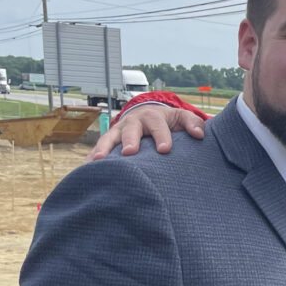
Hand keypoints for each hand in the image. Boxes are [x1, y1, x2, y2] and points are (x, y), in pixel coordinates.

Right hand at [88, 105, 204, 159]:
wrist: (148, 115)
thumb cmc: (169, 122)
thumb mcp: (182, 118)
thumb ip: (193, 124)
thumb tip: (200, 135)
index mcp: (153, 117)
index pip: (158, 126)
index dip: (161, 136)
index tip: (164, 149)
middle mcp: (133, 122)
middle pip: (130, 130)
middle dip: (130, 140)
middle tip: (131, 152)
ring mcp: (118, 132)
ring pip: (109, 139)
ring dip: (104, 149)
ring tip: (98, 161)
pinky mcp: (109, 142)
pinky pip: (98, 150)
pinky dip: (90, 159)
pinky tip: (85, 170)